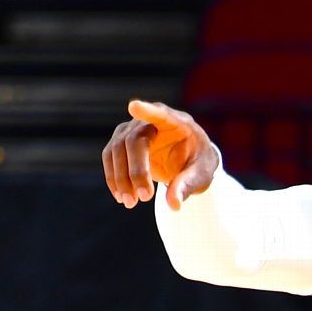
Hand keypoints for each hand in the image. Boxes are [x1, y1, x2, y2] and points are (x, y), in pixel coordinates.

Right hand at [101, 100, 218, 210]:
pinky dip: (114, 178)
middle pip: (133, 140)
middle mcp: (150, 121)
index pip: (161, 114)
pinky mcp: (120, 142)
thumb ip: (188, 185)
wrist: (187, 162)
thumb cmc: (198, 163)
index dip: (148, 111)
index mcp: (176, 122)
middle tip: (145, 198)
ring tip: (130, 203)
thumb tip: (174, 204)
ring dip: (120, 178)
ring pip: (116, 150)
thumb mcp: (201, 175)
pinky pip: (110, 158)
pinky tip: (122, 196)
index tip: (135, 106)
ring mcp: (131, 130)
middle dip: (136, 171)